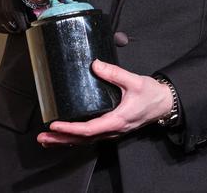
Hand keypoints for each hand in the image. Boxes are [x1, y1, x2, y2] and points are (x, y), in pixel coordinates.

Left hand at [36, 60, 173, 146]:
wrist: (164, 104)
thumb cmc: (152, 95)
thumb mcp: (135, 81)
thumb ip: (115, 73)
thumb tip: (95, 64)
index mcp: (117, 120)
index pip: (89, 129)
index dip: (70, 128)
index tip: (55, 124)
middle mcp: (113, 130)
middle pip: (83, 139)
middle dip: (61, 139)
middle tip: (43, 137)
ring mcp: (112, 131)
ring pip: (85, 141)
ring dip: (65, 141)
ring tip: (47, 139)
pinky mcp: (111, 128)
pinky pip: (91, 138)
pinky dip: (75, 139)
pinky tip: (64, 137)